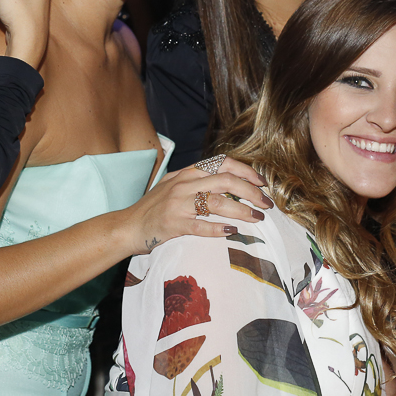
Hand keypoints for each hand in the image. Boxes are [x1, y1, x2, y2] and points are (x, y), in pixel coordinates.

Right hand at [121, 156, 272, 253]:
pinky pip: (201, 226)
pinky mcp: (173, 224)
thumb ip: (198, 180)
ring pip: (217, 202)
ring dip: (242, 210)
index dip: (246, 171)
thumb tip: (230, 181)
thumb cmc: (154, 207)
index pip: (222, 163)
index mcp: (187, 173)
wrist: (128, 226)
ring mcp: (178, 204)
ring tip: (257, 218)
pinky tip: (233, 232)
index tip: (262, 183)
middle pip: (226, 181)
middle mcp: (184, 184)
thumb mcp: (175, 185)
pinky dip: (219, 228)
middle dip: (252, 192)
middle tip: (266, 204)